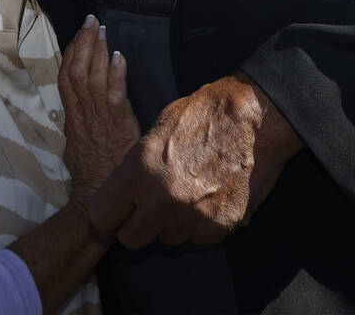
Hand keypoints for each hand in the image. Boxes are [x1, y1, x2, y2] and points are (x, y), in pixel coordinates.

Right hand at [58, 15, 139, 205]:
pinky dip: (116, 74)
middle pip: (78, 70)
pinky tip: (119, 56)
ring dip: (98, 50)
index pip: (66, 77)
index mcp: (72, 115)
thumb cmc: (92, 170)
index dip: (71, 53)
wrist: (96, 196)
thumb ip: (80, 119)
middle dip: (84, 42)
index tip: (77, 34)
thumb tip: (82, 103)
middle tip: (91, 20)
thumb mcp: (78, 142)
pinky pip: (115, 94)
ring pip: (93, 76)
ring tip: (103, 30)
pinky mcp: (117, 124)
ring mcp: (99, 117)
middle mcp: (82, 112)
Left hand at [89, 71, 301, 248]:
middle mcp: (163, 199)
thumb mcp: (156, 129)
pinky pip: (197, 239)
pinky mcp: (220, 226)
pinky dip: (199, 225)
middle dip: (137, 224)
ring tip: (186, 192)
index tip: (114, 212)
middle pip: (131, 239)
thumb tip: (123, 193)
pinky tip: (208, 197)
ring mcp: (192, 217)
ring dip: (171, 223)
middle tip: (150, 205)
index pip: (102, 216)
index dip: (107, 214)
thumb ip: (136, 166)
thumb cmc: (202, 114)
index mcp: (140, 170)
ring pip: (166, 239)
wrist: (252, 117)